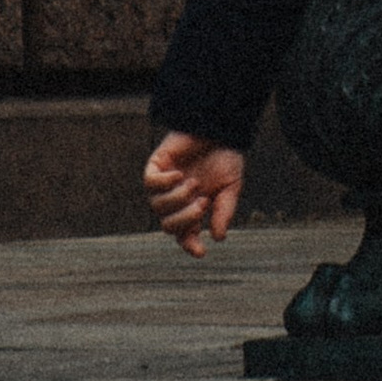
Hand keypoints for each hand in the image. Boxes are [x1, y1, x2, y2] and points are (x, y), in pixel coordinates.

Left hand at [145, 133, 246, 255]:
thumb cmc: (225, 158)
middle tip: (204, 202)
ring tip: (194, 182)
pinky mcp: (155, 168)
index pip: (185, 236)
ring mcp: (163, 186)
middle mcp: (174, 202)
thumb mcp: (230, 187)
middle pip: (169, 226)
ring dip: (178, 198)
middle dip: (186, 217)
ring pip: (158, 207)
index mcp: (192, 209)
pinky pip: (150, 184)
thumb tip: (219, 237)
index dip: (190, 246)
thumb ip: (224, 211)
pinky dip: (165, 182)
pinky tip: (179, 174)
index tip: (201, 252)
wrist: (219, 128)